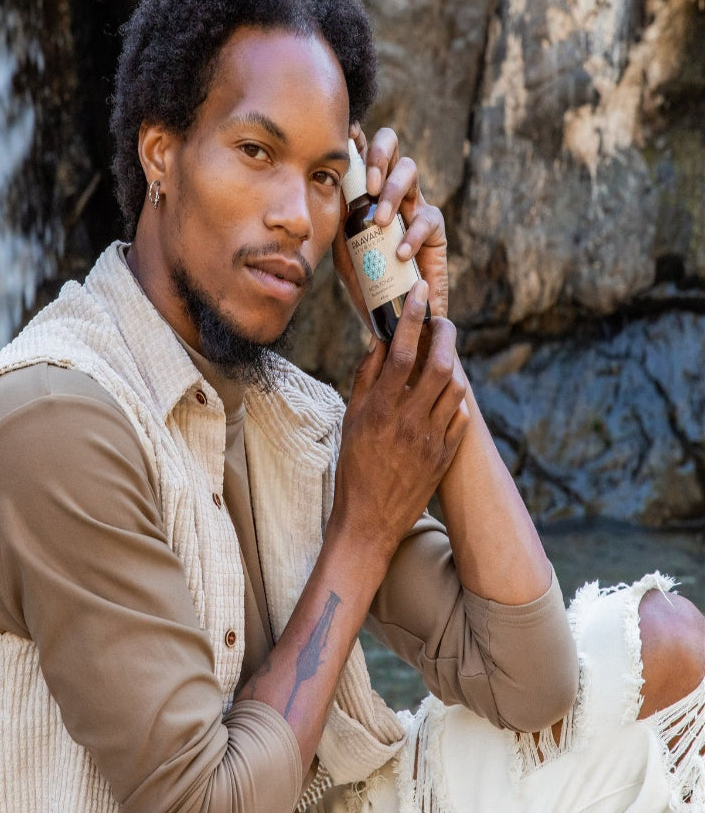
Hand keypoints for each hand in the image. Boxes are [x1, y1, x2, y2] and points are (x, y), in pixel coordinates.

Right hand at [330, 281, 468, 568]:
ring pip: (455, 388)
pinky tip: (444, 397)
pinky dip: (455, 400)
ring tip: (440, 358)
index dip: (411, 317)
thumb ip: (366, 380)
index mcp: (379, 409)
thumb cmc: (353, 467)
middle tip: (440, 321)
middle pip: (439, 364)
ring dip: (451, 366)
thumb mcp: (351, 420)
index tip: (418, 292)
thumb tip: (380, 343)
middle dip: (445, 334)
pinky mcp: (445, 455)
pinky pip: (460, 417)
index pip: (400, 352)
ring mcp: (431, 439)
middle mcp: (408, 421)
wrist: (369, 520)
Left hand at [334, 124, 449, 323]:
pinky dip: (412, 236)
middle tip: (368, 185)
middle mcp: (391, 189)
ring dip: (393, 191)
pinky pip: (427, 219)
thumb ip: (335, 222)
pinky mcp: (434, 229)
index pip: (362, 153)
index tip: (346, 135)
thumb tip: (319, 193)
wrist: (391, 314)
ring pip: (409, 171)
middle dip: (378, 156)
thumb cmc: (365, 279)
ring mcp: (414, 205)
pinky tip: (400, 253)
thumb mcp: (342, 249)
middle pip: (391, 146)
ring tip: (379, 221)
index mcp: (367, 190)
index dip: (357, 139)